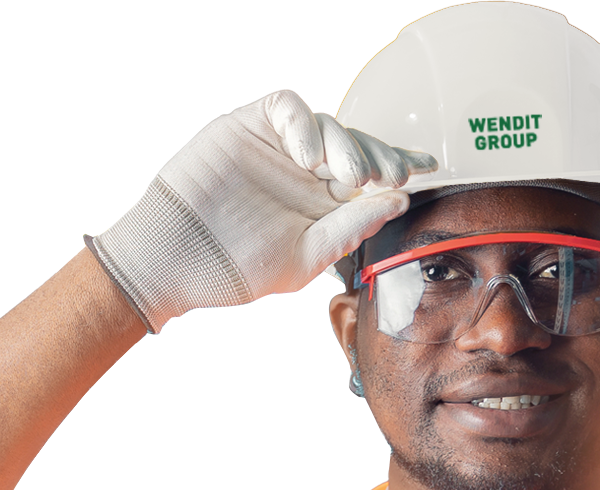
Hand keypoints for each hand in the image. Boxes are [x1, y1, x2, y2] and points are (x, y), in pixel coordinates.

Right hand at [89, 90, 436, 332]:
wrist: (175, 261)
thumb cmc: (236, 269)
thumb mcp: (307, 257)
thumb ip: (350, 228)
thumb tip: (397, 201)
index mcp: (326, 204)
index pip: (372, 179)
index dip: (399, 168)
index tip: (425, 170)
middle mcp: (307, 173)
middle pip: (358, 147)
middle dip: (381, 158)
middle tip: (389, 176)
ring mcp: (280, 149)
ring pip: (330, 126)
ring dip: (347, 146)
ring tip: (348, 175)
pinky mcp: (251, 128)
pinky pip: (288, 109)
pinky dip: (306, 126)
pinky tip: (310, 157)